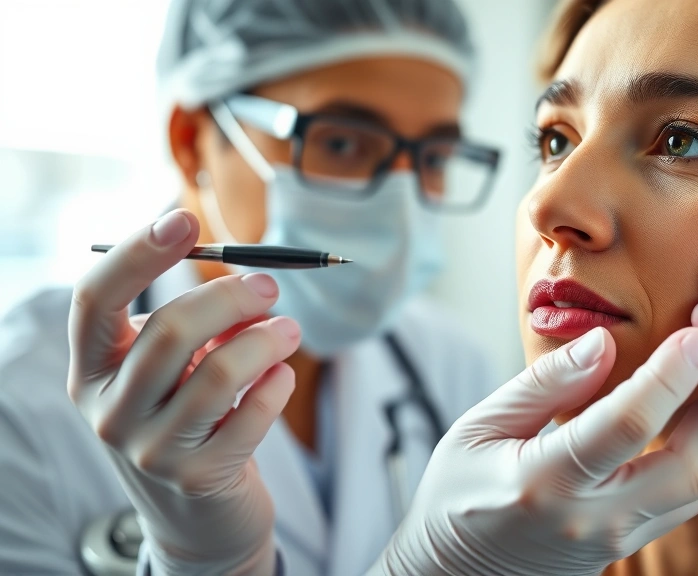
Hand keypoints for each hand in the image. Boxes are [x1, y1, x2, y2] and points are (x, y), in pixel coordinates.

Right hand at [67, 210, 297, 575]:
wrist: (196, 516)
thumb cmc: (184, 420)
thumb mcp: (169, 372)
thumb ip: (192, 325)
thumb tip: (247, 280)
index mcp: (91, 370)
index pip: (95, 300)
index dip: (136, 254)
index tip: (183, 217)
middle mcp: (108, 410)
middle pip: (171, 329)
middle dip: (232, 296)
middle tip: (270, 286)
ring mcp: (150, 449)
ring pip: (220, 370)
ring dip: (268, 338)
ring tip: (290, 330)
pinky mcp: (199, 477)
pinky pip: (252, 413)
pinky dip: (277, 383)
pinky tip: (283, 375)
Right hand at [370, 326, 697, 575]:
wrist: (454, 574)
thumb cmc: (457, 492)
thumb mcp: (481, 426)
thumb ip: (545, 384)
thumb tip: (603, 340)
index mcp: (545, 481)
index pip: (627, 425)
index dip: (669, 375)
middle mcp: (591, 519)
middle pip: (690, 468)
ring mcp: (615, 541)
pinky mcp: (628, 548)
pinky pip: (687, 503)